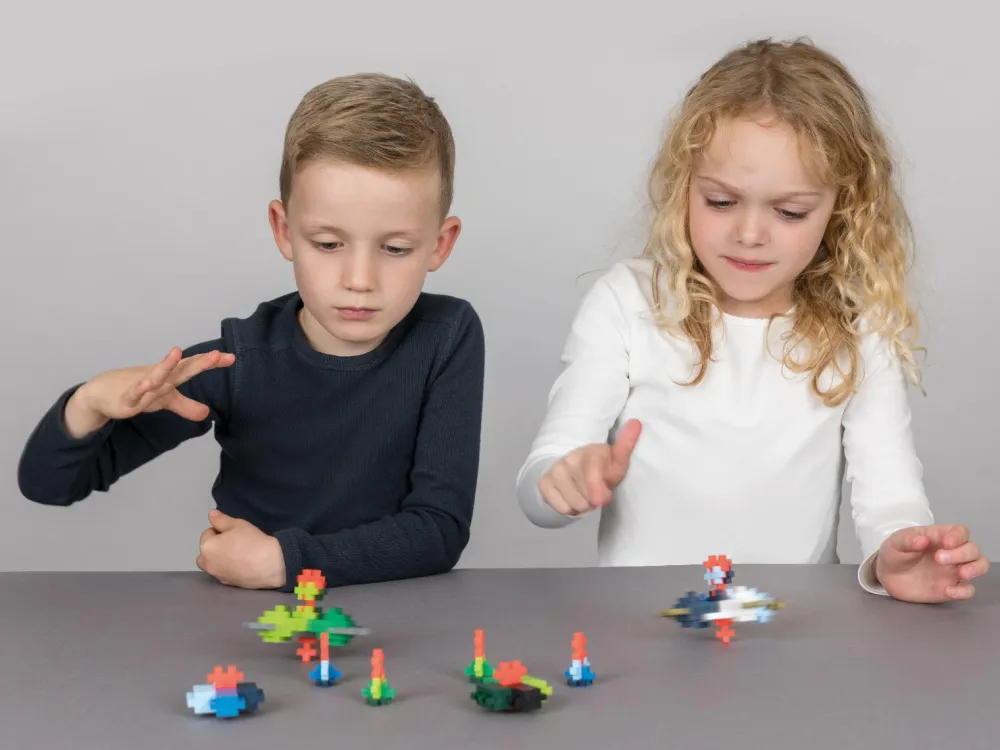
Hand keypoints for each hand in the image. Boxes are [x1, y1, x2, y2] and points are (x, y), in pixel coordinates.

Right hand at [64, 347, 234, 437]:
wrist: (101, 393)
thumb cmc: (139, 392)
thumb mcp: (165, 401)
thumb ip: (186, 405)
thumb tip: (207, 413)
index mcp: (169, 378)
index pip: (193, 367)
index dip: (210, 363)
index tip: (231, 357)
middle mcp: (158, 378)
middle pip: (181, 369)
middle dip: (198, 363)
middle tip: (216, 354)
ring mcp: (142, 387)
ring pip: (157, 376)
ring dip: (166, 365)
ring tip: (177, 353)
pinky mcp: (127, 399)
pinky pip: (134, 394)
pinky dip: (140, 389)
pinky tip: (147, 383)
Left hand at [197, 510, 285, 588]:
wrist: (269, 565)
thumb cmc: (252, 542)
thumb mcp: (238, 524)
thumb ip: (221, 519)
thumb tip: (211, 514)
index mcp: (207, 547)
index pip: (207, 533)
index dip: (220, 529)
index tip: (234, 532)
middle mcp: (207, 563)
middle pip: (206, 551)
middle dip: (215, 546)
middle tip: (233, 542)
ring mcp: (217, 575)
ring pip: (212, 564)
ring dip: (219, 558)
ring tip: (237, 554)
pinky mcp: (227, 584)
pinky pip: (222, 573)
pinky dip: (227, 568)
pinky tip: (242, 565)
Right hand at [538, 419, 641, 516]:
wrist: (574, 470)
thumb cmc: (602, 468)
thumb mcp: (618, 461)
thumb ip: (626, 445)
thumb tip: (636, 422)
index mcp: (590, 452)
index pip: (591, 472)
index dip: (597, 489)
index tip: (602, 499)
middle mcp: (569, 459)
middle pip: (586, 498)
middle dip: (594, 500)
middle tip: (596, 491)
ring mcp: (555, 471)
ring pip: (573, 505)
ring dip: (582, 505)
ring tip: (584, 494)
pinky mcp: (544, 483)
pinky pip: (561, 508)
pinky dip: (568, 508)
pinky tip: (572, 497)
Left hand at [875, 524, 988, 602]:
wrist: (887, 576)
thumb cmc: (895, 553)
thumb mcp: (895, 543)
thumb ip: (907, 540)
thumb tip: (922, 539)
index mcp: (939, 537)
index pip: (960, 531)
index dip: (958, 536)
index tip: (946, 543)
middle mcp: (952, 552)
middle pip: (973, 549)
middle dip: (962, 553)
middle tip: (939, 559)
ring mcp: (953, 570)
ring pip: (979, 566)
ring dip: (975, 569)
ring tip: (961, 573)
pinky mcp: (951, 587)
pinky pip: (968, 590)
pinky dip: (964, 591)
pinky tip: (948, 590)